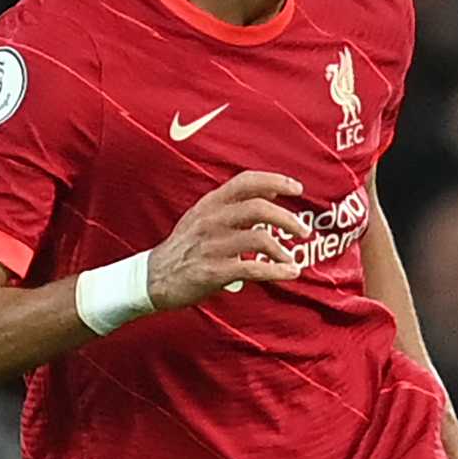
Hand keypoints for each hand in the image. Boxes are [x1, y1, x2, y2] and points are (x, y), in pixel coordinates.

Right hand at [147, 171, 309, 309]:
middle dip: (287, 218)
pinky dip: (277, 271)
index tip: (297, 188)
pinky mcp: (213, 272)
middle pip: (258, 208)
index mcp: (210, 204)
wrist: (153, 278)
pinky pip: (253, 268)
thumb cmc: (184, 246)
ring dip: (282, 249)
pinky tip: (290, 273)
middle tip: (304, 230)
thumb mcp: (203, 216)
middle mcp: (211, 220)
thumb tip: (272, 189)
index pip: (245, 182)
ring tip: (292, 258)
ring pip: (259, 238)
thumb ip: (234, 203)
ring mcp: (212, 246)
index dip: (275, 180)